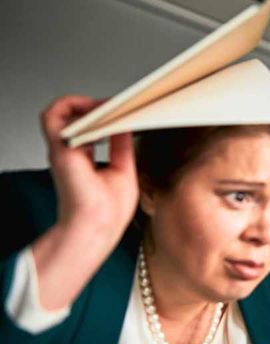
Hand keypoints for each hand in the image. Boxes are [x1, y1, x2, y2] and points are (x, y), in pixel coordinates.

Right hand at [41, 95, 137, 235]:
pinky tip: (98, 112)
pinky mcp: (60, 149)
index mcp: (83, 158)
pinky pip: (53, 115)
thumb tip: (126, 123)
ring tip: (107, 106)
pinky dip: (73, 105)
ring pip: (61, 110)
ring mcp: (63, 149)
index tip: (122, 110)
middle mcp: (69, 151)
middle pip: (74, 114)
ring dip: (85, 102)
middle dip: (96, 104)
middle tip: (117, 105)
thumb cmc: (109, 210)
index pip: (87, 126)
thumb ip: (121, 144)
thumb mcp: (124, 169)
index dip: (103, 114)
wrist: (98, 226)